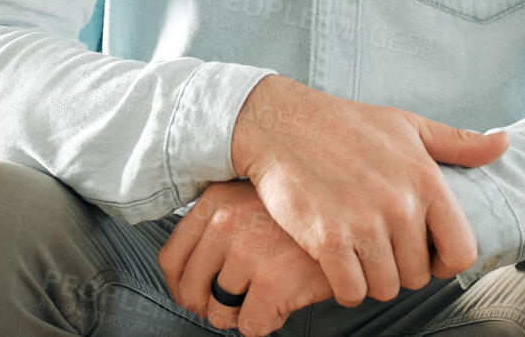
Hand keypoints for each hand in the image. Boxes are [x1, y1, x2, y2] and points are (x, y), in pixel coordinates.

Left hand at [158, 179, 332, 336]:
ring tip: (265, 296)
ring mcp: (248, 251)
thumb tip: (190, 276)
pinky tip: (282, 302)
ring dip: (242, 315)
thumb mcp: (251, 203)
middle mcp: (226, 221)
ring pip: (219, 313)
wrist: (352, 220)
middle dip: (211, 306)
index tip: (197, 296)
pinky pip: (250, 326)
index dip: (181, 287)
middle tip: (235, 303)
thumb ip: (219, 227)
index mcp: (216, 201)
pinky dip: (267, 323)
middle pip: (190, 290)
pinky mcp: (272, 281)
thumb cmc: (302, 217)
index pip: (171, 258)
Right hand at [228, 75, 508, 307]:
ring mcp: (363, 224)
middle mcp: (399, 204)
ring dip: (372, 277)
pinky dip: (345, 284)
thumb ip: (458, 142)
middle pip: (418, 275)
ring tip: (358, 252)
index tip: (425, 252)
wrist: (282, 123)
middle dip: (401, 267)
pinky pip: (351, 290)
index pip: (462, 252)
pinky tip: (337, 260)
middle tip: (380, 245)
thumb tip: (503, 144)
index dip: (445, 261)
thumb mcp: (407, 125)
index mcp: (425, 180)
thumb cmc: (346, 124)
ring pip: (385, 287)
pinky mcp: (327, 240)